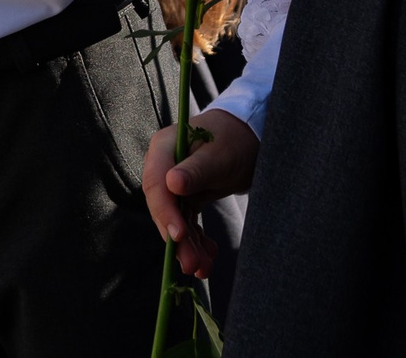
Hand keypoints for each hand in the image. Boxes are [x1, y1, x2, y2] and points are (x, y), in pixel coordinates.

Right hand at [141, 109, 258, 279]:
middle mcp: (164, 166)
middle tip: (192, 265)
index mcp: (164, 148)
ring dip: (188, 246)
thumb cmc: (234, 139)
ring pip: (175, 220)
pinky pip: (187, 222)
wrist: (249, 136)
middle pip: (163, 207)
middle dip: (178, 238)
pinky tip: (209, 256)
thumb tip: (172, 185)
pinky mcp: (186, 196)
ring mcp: (174, 183)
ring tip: (203, 269)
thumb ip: (196, 170)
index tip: (178, 236)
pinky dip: (196, 241)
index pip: (157, 184)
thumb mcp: (219, 155)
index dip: (166, 212)